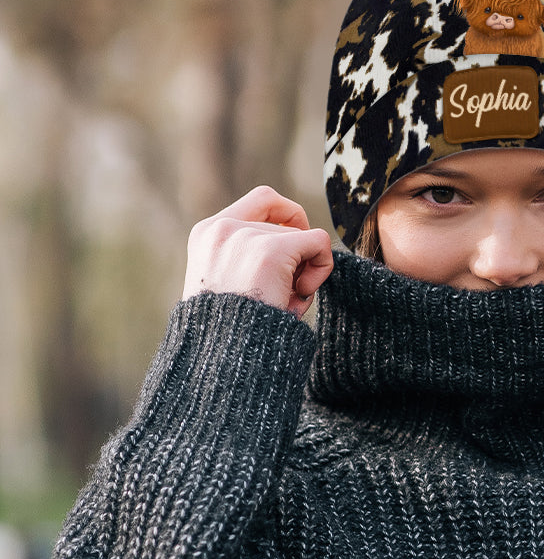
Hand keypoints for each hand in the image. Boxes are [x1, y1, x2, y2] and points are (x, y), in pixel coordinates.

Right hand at [183, 186, 334, 319]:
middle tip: (285, 292)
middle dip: (295, 257)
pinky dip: (322, 267)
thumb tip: (303, 238)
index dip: (288, 217)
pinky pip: (319, 243)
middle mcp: (222, 229)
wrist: (221, 358)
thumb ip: (249, 256)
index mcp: (206, 234)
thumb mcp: (228, 283)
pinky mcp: (271, 251)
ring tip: (284, 302)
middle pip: (286, 224)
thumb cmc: (230, 332)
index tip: (294, 246)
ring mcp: (246, 237)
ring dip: (303, 271)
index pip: (262, 200)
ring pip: (303, 237)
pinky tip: (300, 295)